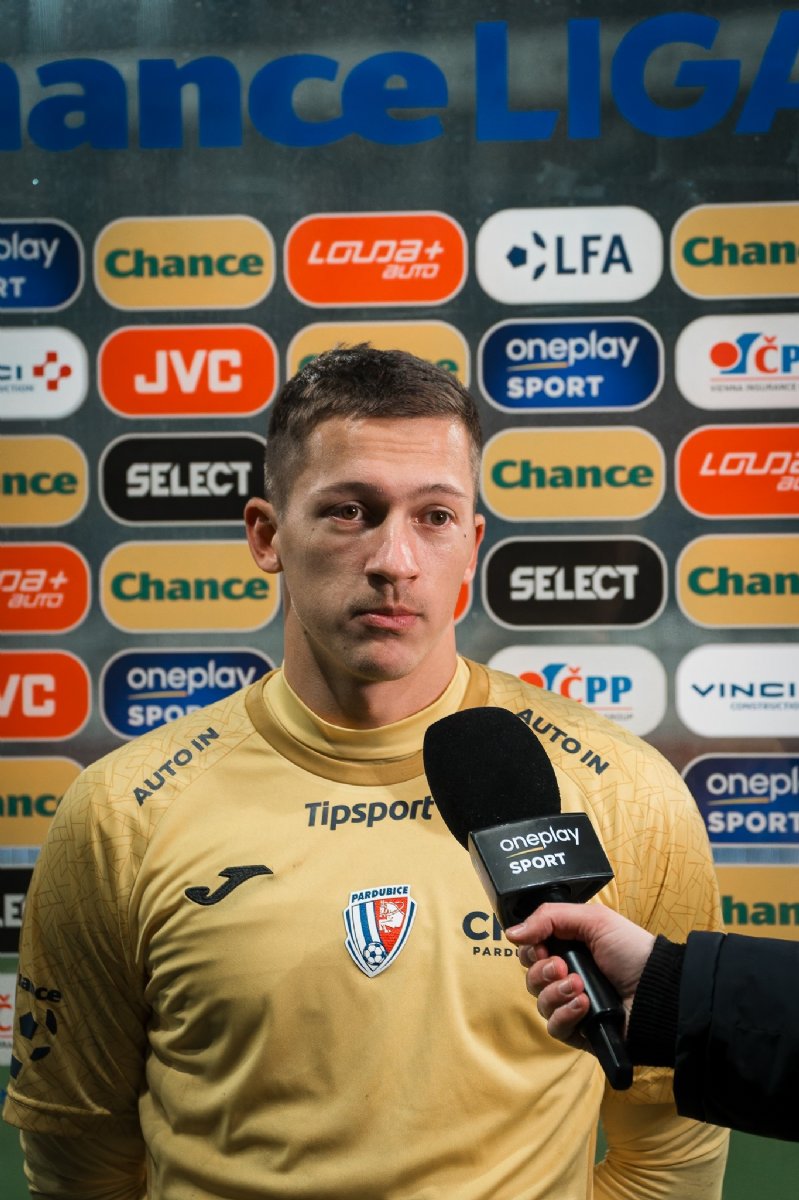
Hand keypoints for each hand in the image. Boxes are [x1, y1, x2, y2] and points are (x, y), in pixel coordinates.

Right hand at [505, 903, 654, 1052]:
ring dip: (556, 992)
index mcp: (568, 949)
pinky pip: (554, 1027)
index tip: (542, 947)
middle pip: (530, 978)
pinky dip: (565, 1014)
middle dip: (542, 971)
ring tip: (579, 986)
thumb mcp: (593, 919)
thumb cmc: (631, 951)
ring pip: (540, 1003)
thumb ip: (548, 917)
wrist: (657, 989)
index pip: (530, 952)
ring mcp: (572, 1006)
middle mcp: (567, 977)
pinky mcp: (579, 1031)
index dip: (531, 950)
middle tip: (563, 966)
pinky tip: (583, 1005)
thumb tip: (512, 932)